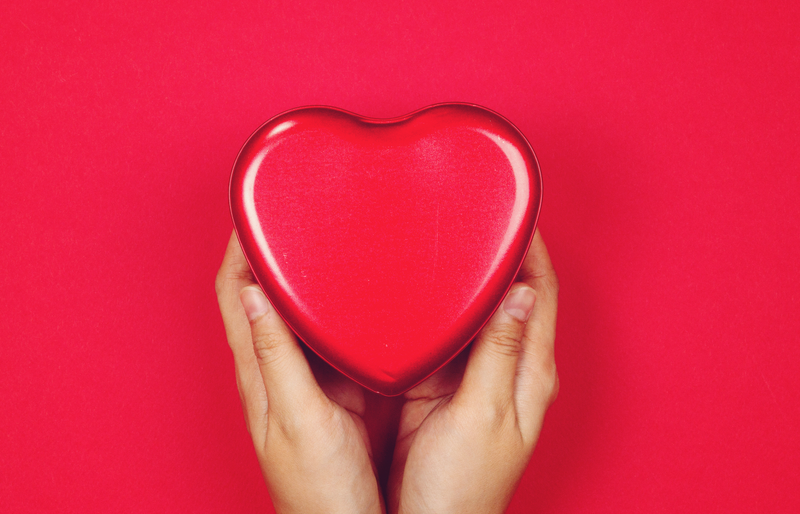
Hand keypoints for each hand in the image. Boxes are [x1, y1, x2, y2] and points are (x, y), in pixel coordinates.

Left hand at [216, 232, 383, 513]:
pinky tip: (358, 293)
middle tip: (292, 207)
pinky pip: (329, 332)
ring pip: (296, 308)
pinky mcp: (334, 387)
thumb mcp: (298, 418)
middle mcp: (276, 367)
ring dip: (303, 270)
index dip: (236, 245)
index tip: (251, 204)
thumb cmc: (318, 488)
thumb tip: (253, 292)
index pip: (233, 291)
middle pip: (261, 290)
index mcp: (259, 371)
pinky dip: (335, 303)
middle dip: (270, 245)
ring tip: (325, 235)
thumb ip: (276, 357)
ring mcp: (306, 376)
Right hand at [387, 229, 558, 513]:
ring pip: (478, 311)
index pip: (542, 294)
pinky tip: (420, 290)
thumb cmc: (464, 485)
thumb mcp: (485, 414)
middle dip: (501, 253)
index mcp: (530, 372)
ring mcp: (476, 375)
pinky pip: (447, 333)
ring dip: (469, 277)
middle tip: (479, 215)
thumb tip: (519, 294)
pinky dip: (440, 307)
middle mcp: (509, 367)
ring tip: (449, 239)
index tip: (518, 210)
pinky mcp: (442, 384)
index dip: (534, 249)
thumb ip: (499, 353)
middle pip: (513, 295)